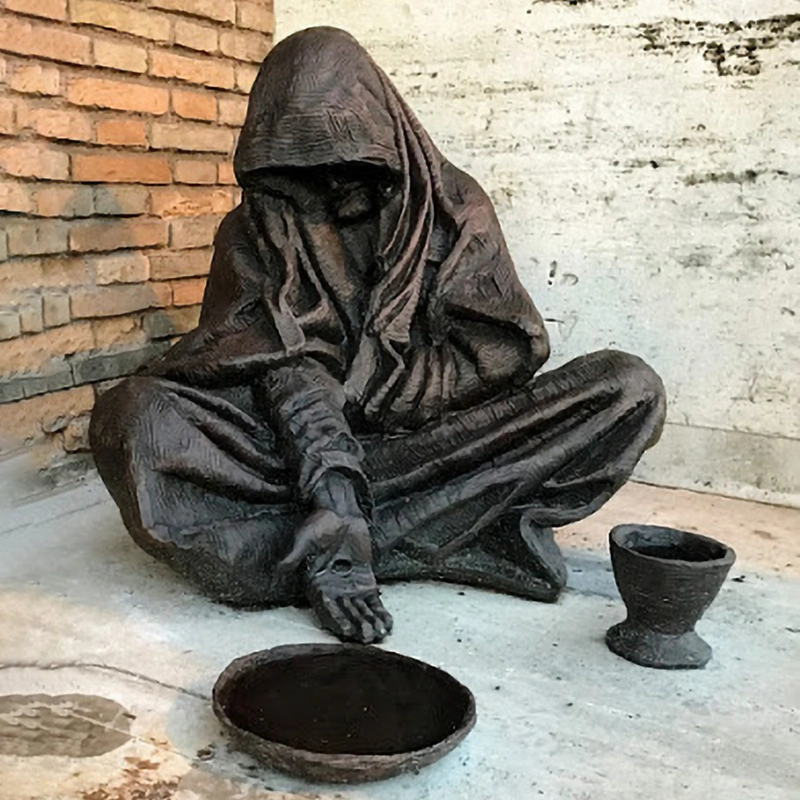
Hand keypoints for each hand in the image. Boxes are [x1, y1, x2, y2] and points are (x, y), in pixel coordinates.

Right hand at [280, 509, 392, 643]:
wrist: (338, 511)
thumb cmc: (318, 524)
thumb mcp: (304, 539)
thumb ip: (294, 555)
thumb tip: (279, 568)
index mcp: (316, 584)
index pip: (327, 608)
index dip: (337, 620)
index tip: (346, 631)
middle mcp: (332, 589)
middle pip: (345, 613)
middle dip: (355, 626)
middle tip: (366, 637)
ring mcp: (350, 586)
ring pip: (360, 611)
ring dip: (369, 623)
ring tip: (378, 634)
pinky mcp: (365, 580)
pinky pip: (373, 600)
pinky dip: (380, 612)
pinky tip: (388, 625)